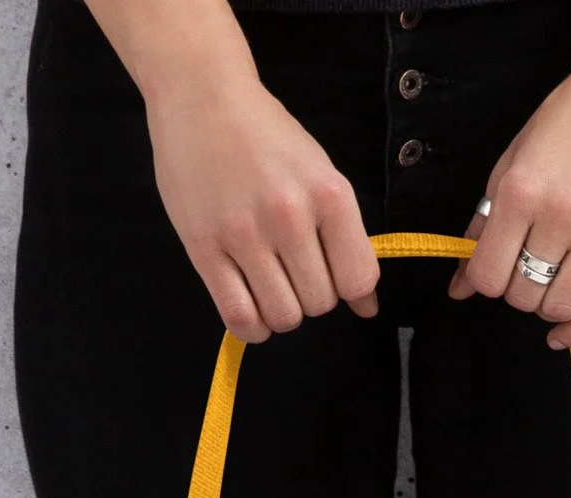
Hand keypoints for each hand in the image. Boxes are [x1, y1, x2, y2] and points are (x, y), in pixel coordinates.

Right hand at [145, 68, 378, 342]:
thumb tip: (368, 307)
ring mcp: (244, 233)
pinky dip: (251, 327)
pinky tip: (251, 308)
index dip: (347, 288)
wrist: (202, 97)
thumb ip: (346, 240)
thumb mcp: (320, 175)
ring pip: (283, 316)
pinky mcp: (204, 247)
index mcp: (329, 194)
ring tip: (270, 284)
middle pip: (319, 303)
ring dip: (281, 312)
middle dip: (310, 296)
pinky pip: (238, 316)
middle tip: (292, 270)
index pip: (357, 279)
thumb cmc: (267, 137)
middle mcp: (290, 215)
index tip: (330, 271)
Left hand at [449, 55, 570, 349]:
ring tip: (553, 282)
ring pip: (559, 307)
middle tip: (530, 267)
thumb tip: (460, 287)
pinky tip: (564, 333)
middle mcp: (559, 215)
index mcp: (521, 192)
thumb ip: (484, 226)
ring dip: (548, 306)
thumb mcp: (513, 163)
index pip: (488, 275)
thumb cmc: (568, 122)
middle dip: (519, 291)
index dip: (487, 281)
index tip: (497, 269)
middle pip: (523, 296)